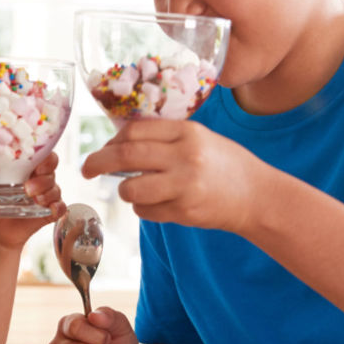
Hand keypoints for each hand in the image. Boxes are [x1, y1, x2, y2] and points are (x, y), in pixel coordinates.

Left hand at [0, 152, 66, 251]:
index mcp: (22, 165)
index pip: (38, 150)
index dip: (39, 152)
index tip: (32, 160)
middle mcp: (37, 176)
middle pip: (51, 165)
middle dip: (44, 173)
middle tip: (28, 186)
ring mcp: (45, 194)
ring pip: (56, 186)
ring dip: (47, 192)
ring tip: (34, 199)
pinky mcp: (49, 212)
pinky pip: (61, 207)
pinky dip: (58, 207)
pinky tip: (50, 209)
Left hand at [82, 119, 269, 233]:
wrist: (258, 195)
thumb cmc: (223, 163)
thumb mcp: (198, 138)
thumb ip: (164, 137)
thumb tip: (118, 143)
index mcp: (187, 132)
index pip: (134, 131)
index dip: (111, 140)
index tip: (103, 148)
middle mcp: (185, 157)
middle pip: (126, 156)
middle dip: (97, 163)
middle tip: (85, 169)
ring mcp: (185, 187)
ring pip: (131, 189)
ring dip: (125, 191)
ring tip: (134, 190)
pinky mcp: (185, 212)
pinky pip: (146, 211)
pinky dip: (143, 208)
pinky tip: (159, 203)